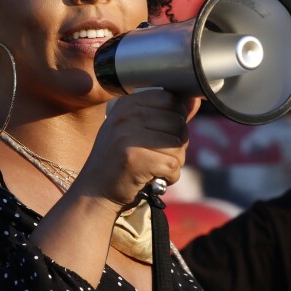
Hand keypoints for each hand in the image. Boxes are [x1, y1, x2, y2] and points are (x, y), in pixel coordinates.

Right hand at [74, 90, 192, 211]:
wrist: (95, 191)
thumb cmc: (120, 160)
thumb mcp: (139, 131)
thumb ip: (167, 115)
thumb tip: (195, 99)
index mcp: (127, 103)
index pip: (170, 99)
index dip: (176, 120)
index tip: (161, 136)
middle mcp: (126, 115)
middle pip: (178, 122)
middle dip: (177, 144)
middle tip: (158, 156)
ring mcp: (128, 135)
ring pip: (178, 145)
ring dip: (174, 162)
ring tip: (154, 167)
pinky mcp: (134, 158)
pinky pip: (173, 165)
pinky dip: (170, 177)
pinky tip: (154, 178)